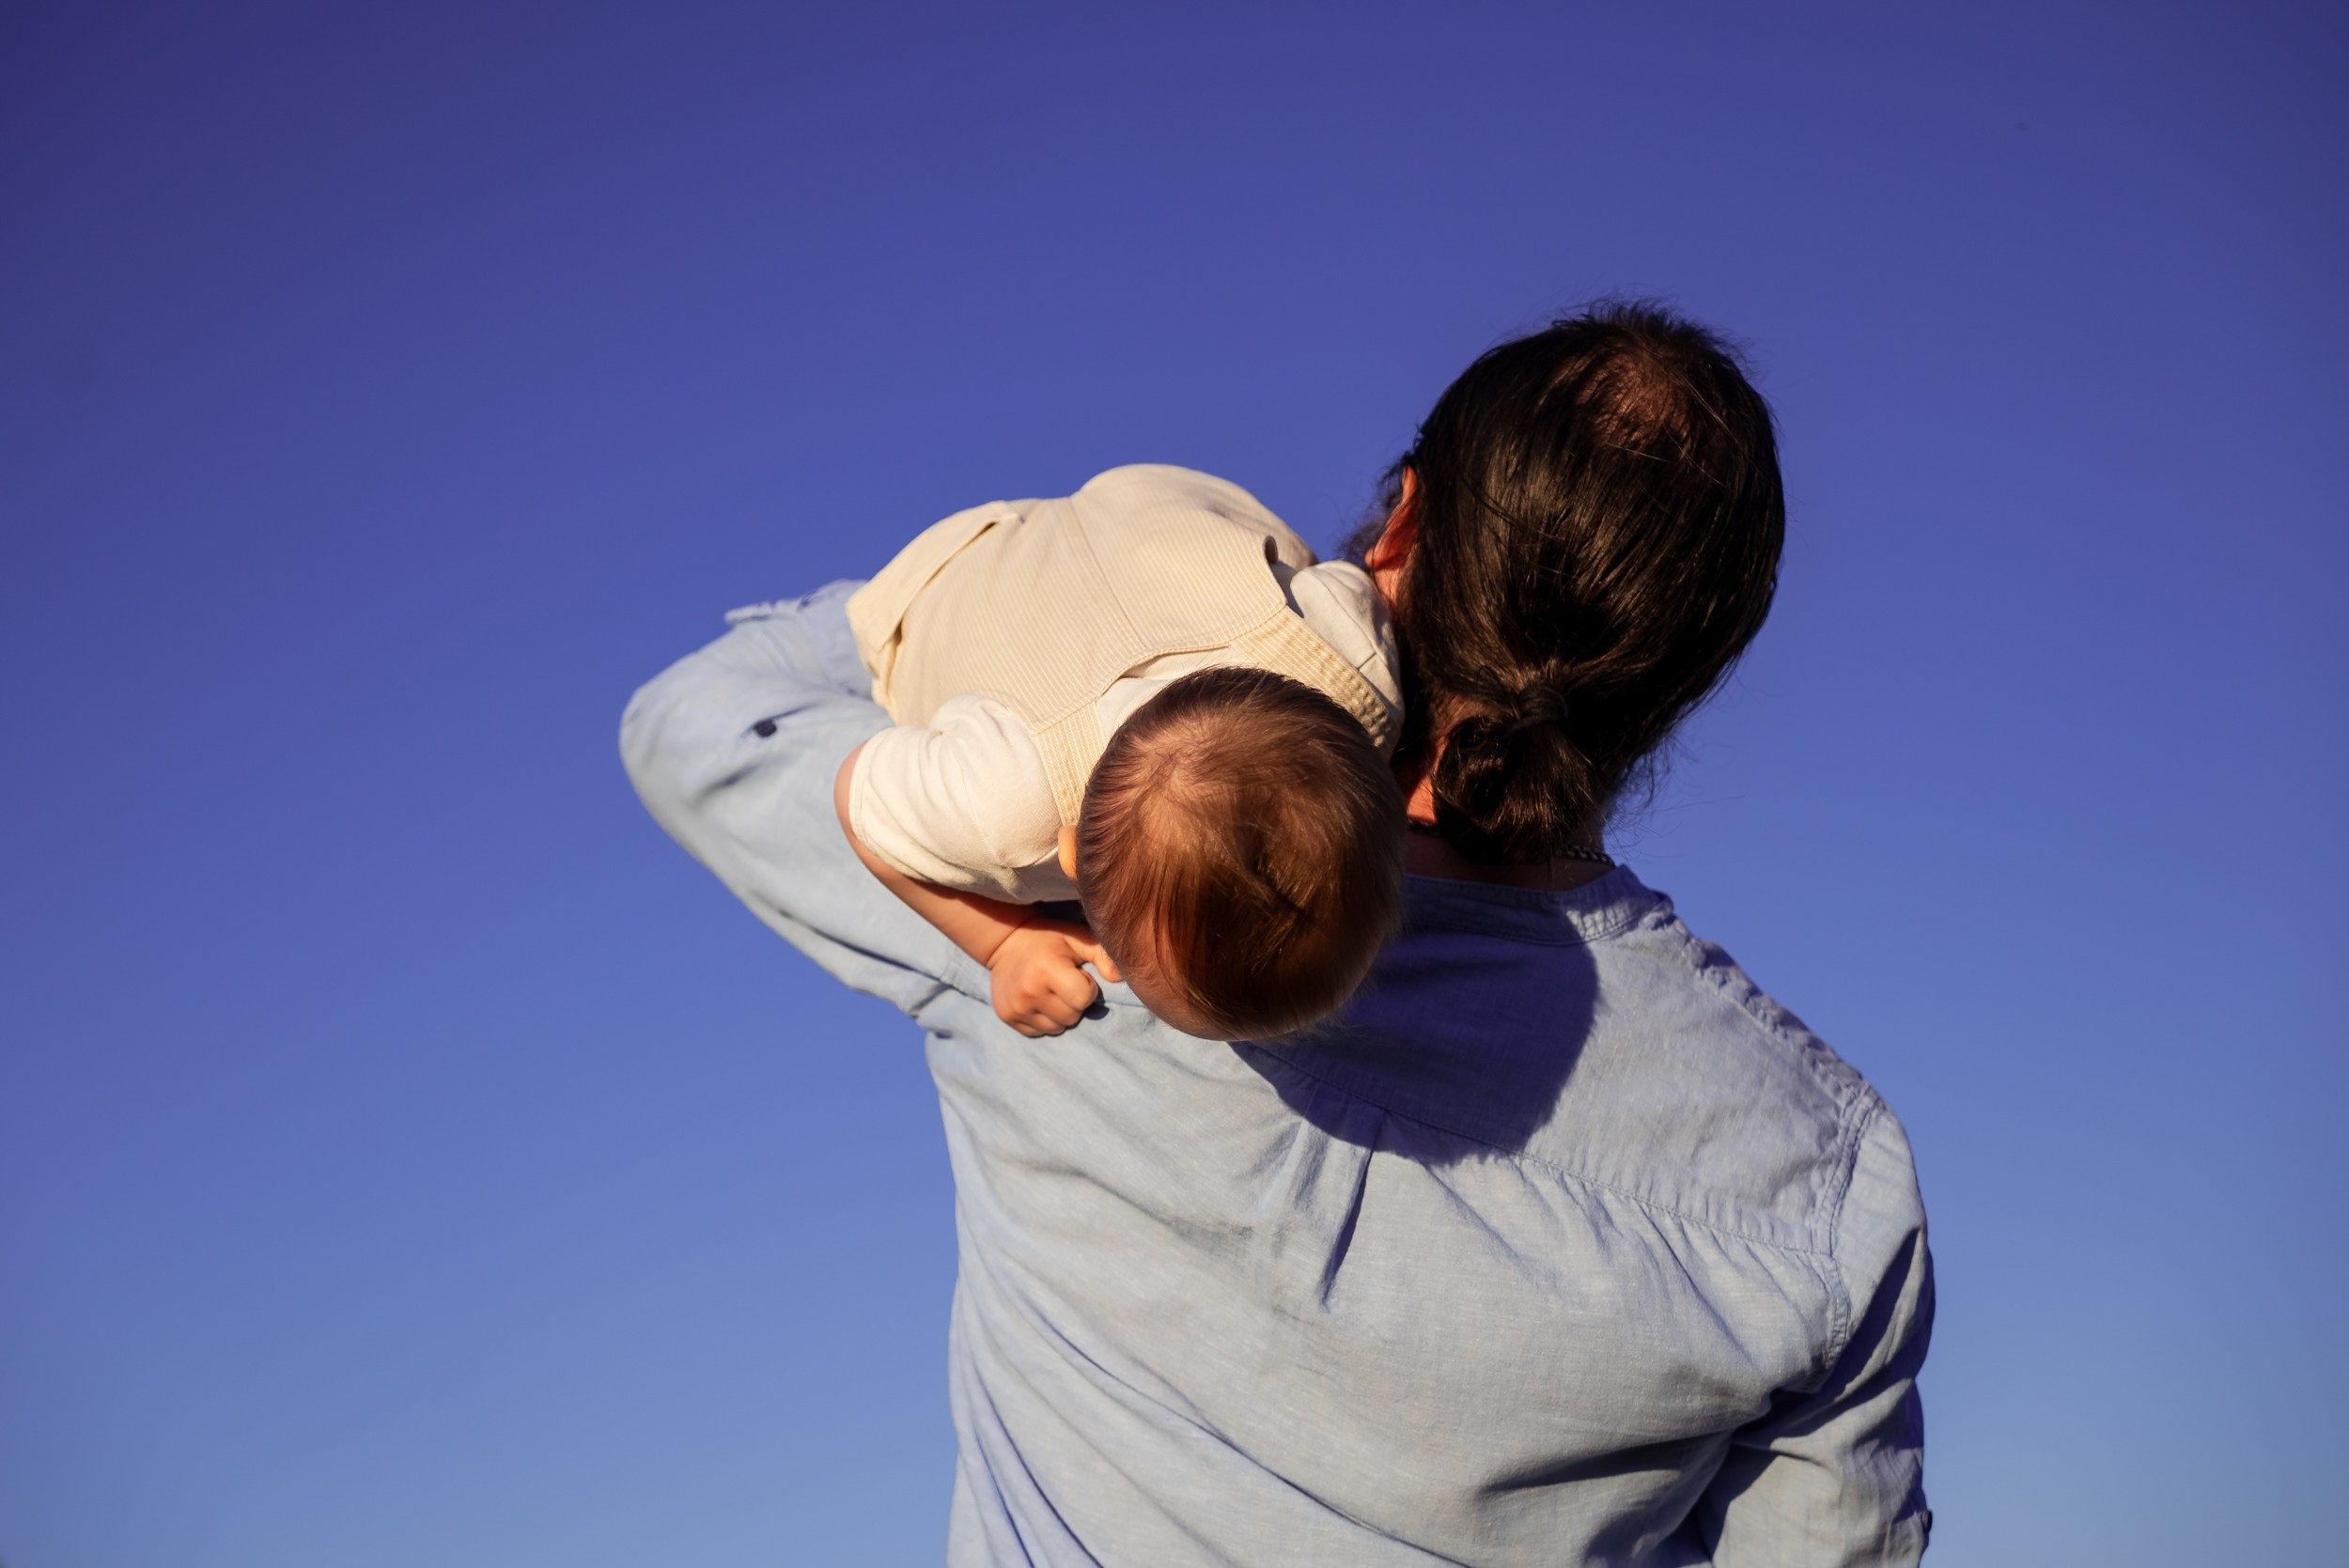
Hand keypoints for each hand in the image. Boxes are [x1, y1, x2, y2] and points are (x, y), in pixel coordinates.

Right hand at [987, 917, 1121, 1036]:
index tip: (1078, 975)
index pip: (1082, 999)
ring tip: (1051, 993)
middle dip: (1074, 1003)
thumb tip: (1120, 977)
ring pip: (1056, 1028)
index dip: (1086, 988)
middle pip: (1072, 1017)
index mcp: (1047, 970)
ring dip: (1060, 1014)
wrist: (1005, 942)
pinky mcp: (1007, 1017)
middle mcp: (1028, 992)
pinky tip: (1038, 1001)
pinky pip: (1039, 1032)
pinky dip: (1044, 1020)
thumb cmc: (1050, 939)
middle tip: (1064, 984)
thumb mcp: (1076, 938)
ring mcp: (1016, 1007)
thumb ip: (1101, 954)